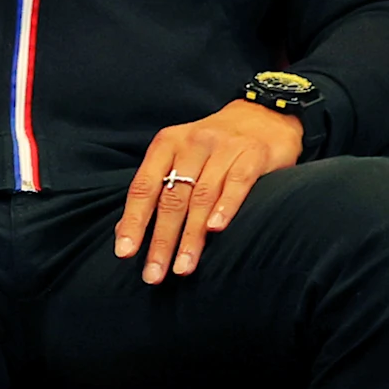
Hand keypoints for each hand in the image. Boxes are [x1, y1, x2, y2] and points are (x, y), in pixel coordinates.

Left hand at [116, 102, 302, 284]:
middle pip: (171, 199)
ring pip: (201, 197)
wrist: (264, 114)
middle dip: (161, 241)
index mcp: (166, 145)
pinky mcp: (254, 154)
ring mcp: (223, 148)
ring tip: (183, 267)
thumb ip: (155, 191)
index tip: (124, 253)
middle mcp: (191, 144)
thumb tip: (124, 233)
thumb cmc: (214, 146)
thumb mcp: (179, 158)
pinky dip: (225, 207)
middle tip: (154, 274)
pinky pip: (237, 183)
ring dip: (190, 236)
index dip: (133, 221)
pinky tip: (215, 230)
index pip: (143, 188)